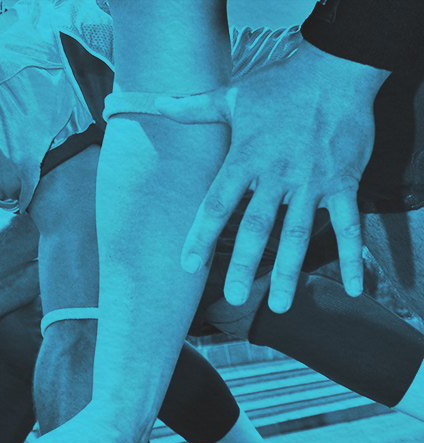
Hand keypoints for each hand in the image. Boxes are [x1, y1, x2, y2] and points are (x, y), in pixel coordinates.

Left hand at [157, 43, 388, 312]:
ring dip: (289, 270)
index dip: (201, 235)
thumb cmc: (280, 87)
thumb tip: (156, 103)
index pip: (217, 203)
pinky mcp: (344, 182)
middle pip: (257, 226)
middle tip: (234, 297)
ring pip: (299, 232)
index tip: (188, 265)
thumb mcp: (232, 97)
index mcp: (245, 158)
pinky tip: (355, 287)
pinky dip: (354, 256)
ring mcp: (312, 181)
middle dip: (245, 263)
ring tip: (280, 305)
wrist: (338, 70)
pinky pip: (350, 225)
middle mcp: (278, 174)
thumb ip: (192, 109)